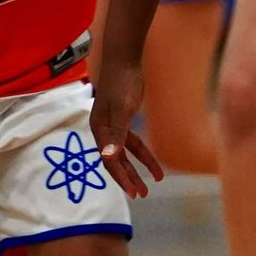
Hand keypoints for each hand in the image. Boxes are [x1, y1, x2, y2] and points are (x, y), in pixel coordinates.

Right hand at [88, 62, 164, 197]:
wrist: (124, 60)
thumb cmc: (122, 83)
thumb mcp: (122, 110)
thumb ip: (116, 135)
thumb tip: (108, 157)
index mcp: (100, 130)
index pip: (110, 161)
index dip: (122, 178)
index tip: (135, 193)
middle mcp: (103, 130)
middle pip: (116, 160)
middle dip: (130, 177)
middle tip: (142, 195)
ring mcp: (113, 124)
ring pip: (126, 152)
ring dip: (139, 166)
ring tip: (155, 181)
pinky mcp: (123, 118)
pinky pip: (132, 141)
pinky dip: (142, 152)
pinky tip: (152, 161)